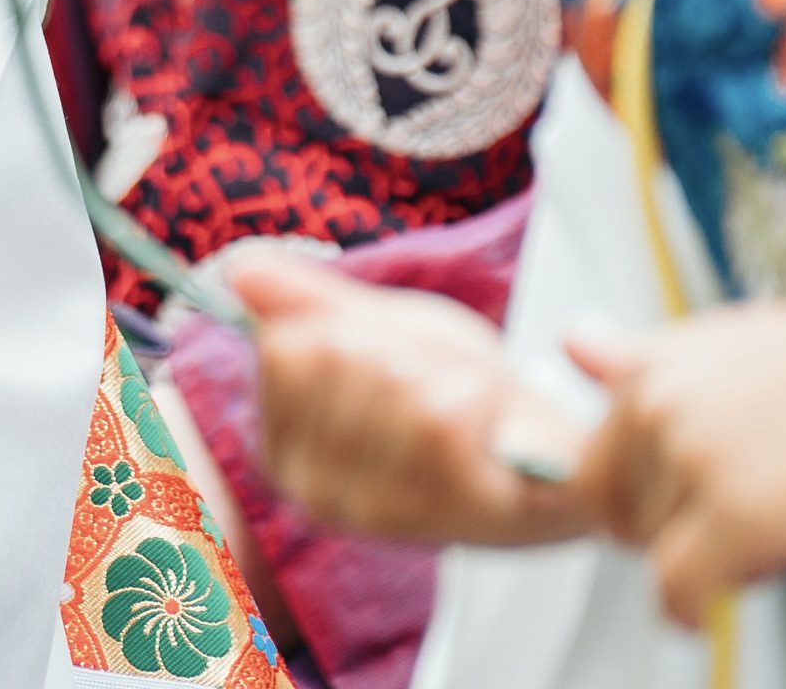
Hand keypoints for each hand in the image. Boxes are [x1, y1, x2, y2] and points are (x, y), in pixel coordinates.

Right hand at [224, 242, 592, 549]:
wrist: (547, 458)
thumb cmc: (452, 394)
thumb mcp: (376, 332)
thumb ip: (306, 303)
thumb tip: (238, 266)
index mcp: (284, 450)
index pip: (283, 348)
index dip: (346, 329)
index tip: (382, 357)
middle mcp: (313, 492)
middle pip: (337, 355)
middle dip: (399, 347)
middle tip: (433, 383)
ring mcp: (373, 512)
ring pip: (390, 382)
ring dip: (446, 372)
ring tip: (465, 405)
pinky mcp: (436, 517)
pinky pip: (441, 416)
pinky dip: (478, 397)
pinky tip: (490, 427)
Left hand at [568, 295, 785, 626]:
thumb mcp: (730, 343)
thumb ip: (642, 357)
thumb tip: (570, 342)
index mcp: (657, 367)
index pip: (593, 461)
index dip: (638, 496)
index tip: (677, 506)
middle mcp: (661, 405)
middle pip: (618, 512)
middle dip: (666, 530)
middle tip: (735, 516)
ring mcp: (696, 459)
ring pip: (651, 552)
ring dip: (696, 561)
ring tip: (761, 529)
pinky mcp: (736, 517)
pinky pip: (675, 589)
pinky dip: (686, 611)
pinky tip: (706, 613)